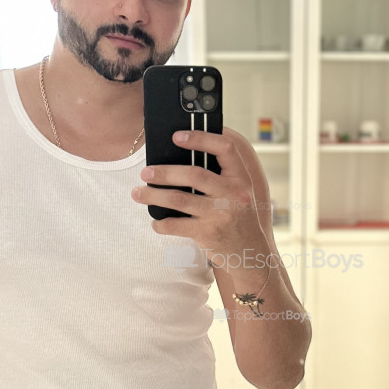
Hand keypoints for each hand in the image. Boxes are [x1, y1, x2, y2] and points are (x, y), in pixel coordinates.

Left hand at [130, 129, 261, 262]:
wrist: (251, 252)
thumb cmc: (239, 217)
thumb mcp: (240, 192)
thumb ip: (221, 174)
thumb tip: (184, 155)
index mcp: (241, 178)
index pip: (225, 149)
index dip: (200, 138)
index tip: (177, 136)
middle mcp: (233, 194)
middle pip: (194, 174)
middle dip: (165, 172)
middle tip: (145, 172)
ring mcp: (220, 215)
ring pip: (179, 199)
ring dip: (153, 195)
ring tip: (138, 193)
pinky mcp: (208, 234)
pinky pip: (177, 226)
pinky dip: (161, 223)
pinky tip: (155, 222)